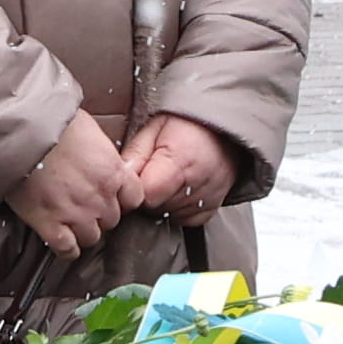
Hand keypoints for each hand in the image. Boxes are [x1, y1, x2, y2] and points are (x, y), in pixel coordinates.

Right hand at [4, 113, 137, 255]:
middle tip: (84, 205)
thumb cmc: (54, 124)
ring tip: (70, 222)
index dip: (121, 198)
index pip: (134, 198)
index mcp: (113, 171)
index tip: (110, 195)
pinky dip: (65, 248)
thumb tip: (100, 157)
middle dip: (99, 214)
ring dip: (83, 231)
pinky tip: (60, 239)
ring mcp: (76, 214)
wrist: (22, 132)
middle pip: (112, 220)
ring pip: (92, 238)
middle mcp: (100, 197)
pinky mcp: (50, 225)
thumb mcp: (90, 130)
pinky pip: (67, 250)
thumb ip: (102, 152)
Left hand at [120, 114, 240, 224]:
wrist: (223, 127)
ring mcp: (209, 197)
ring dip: (162, 201)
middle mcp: (199, 182)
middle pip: (156, 207)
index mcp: (181, 160)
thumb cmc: (188, 123)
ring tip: (169, 176)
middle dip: (148, 193)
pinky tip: (179, 188)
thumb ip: (136, 153)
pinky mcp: (214, 206)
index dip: (135, 187)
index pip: (146, 194)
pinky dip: (178, 208)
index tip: (136, 175)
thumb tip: (119, 174)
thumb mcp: (155, 126)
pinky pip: (186, 220)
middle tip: (155, 170)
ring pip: (168, 214)